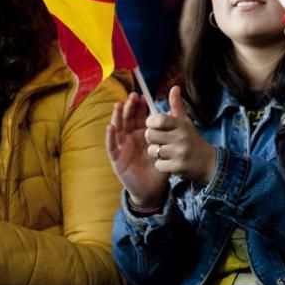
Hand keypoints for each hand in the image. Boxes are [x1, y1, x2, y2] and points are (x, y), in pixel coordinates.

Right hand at [106, 92, 168, 206]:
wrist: (153, 188)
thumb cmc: (159, 165)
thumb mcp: (167, 145)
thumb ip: (171, 126)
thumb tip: (173, 108)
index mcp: (142, 134)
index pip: (139, 117)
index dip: (139, 107)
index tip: (142, 96)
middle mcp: (131, 138)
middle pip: (128, 120)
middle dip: (129, 108)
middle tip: (133, 97)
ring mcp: (123, 147)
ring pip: (118, 129)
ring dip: (117, 117)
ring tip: (119, 106)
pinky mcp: (117, 159)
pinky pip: (112, 146)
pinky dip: (110, 136)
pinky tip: (111, 127)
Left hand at [144, 87, 217, 184]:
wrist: (209, 162)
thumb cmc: (193, 140)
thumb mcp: (186, 123)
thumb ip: (177, 106)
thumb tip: (174, 87)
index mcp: (181, 125)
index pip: (158, 119)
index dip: (151, 123)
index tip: (154, 126)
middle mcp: (181, 137)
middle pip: (150, 135)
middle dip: (152, 139)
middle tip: (160, 140)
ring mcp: (180, 152)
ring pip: (152, 151)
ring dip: (156, 153)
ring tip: (166, 152)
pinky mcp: (178, 167)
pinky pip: (158, 164)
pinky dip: (161, 165)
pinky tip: (170, 162)